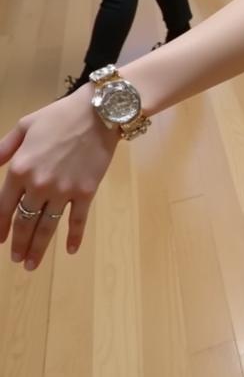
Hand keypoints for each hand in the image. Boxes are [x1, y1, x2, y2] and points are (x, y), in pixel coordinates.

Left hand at [0, 92, 118, 270]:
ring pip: (47, 227)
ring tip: (31, 264)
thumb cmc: (61, 116)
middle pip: (24, 222)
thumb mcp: (25, 125)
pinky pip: (78, 219)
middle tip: (16, 259)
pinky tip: (70, 250)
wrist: (101, 112)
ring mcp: (64, 191)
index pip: (2, 207)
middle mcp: (39, 185)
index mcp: (20, 169)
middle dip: (18, 244)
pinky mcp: (86, 192)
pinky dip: (74, 236)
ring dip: (38, 248)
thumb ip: (4, 148)